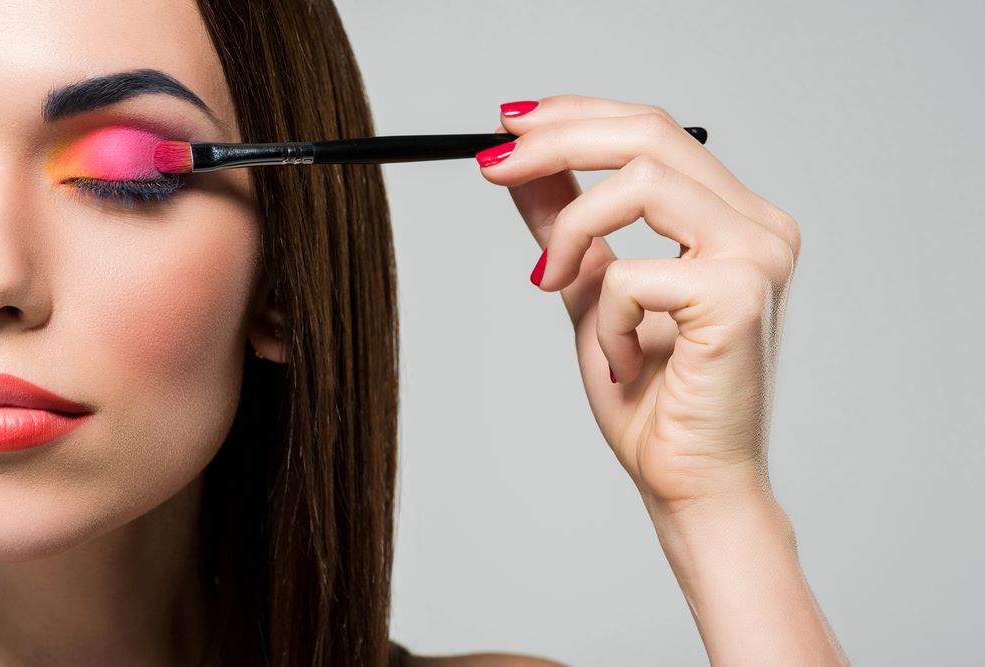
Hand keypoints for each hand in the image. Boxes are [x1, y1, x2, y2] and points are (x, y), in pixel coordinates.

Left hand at [477, 95, 800, 516]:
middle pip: (650, 133)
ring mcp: (760, 255)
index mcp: (734, 218)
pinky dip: (606, 317)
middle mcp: (759, 225)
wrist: (690, 481)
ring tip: (552, 284)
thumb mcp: (593, 291)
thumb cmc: (652, 398)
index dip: (576, 115)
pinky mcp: (740, 295)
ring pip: (641, 182)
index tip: (509, 124)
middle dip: (557, 140)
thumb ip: (566, 224)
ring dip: (573, 231)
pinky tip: (620, 360)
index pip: (654, 131)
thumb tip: (523, 165)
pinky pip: (635, 273)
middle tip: (493, 163)